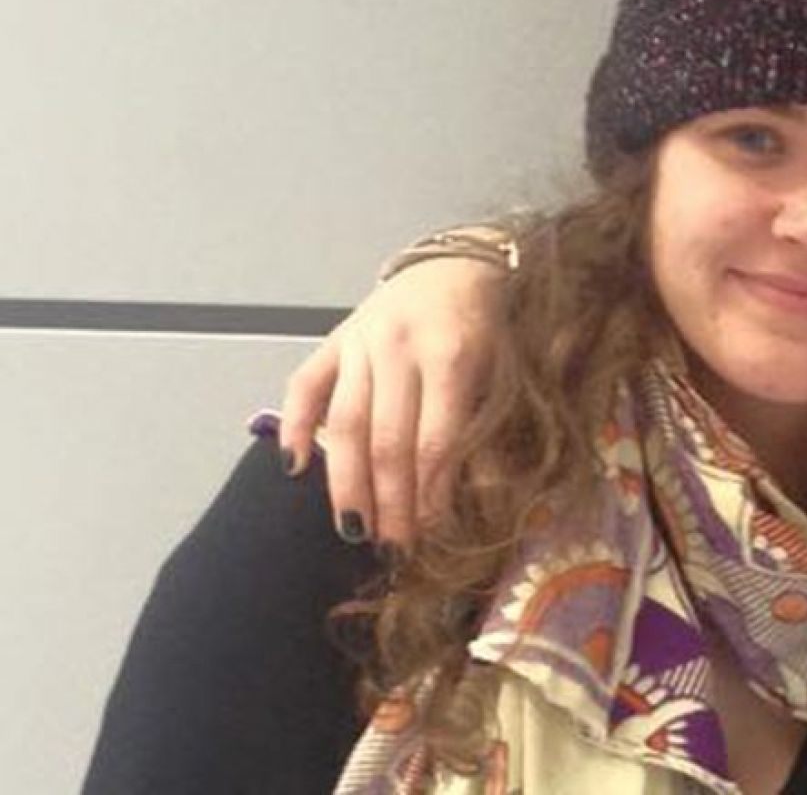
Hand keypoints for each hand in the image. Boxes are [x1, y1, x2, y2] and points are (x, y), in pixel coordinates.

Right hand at [279, 257, 505, 544]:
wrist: (457, 265)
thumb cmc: (489, 327)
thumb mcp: (503, 370)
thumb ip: (483, 423)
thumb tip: (471, 495)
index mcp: (451, 357)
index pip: (434, 442)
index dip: (429, 495)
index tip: (429, 538)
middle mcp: (400, 349)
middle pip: (387, 440)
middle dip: (388, 502)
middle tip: (390, 549)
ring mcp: (361, 343)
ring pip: (346, 423)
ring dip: (346, 482)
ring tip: (352, 529)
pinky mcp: (335, 339)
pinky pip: (305, 384)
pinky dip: (296, 424)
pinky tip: (295, 467)